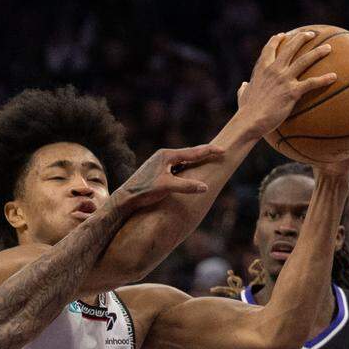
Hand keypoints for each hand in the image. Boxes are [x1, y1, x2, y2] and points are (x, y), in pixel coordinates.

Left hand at [111, 144, 225, 214]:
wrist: (126, 198)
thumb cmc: (144, 191)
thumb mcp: (167, 187)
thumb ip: (186, 186)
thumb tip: (205, 187)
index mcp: (167, 155)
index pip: (193, 152)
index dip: (209, 151)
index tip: (223, 150)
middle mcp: (163, 156)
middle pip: (189, 153)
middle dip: (204, 153)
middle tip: (219, 152)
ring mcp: (159, 163)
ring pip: (182, 160)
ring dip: (195, 161)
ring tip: (208, 159)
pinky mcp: (157, 170)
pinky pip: (176, 167)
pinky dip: (186, 168)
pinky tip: (190, 172)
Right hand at [237, 30, 337, 136]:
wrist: (250, 121)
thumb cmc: (246, 111)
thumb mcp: (243, 95)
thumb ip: (244, 88)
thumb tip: (243, 85)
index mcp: (261, 70)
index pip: (270, 49)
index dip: (277, 40)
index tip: (284, 35)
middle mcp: (274, 70)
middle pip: (290, 48)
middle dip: (302, 38)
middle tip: (311, 34)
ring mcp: (284, 79)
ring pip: (304, 60)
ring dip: (317, 52)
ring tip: (328, 47)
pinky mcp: (292, 91)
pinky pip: (311, 83)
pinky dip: (324, 79)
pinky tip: (334, 77)